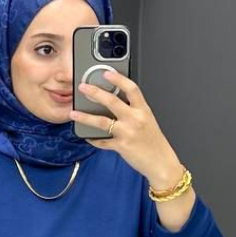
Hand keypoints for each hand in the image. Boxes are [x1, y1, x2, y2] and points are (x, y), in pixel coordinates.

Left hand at [71, 69, 183, 188]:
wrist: (161, 163)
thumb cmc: (154, 143)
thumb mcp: (148, 121)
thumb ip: (134, 110)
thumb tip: (115, 102)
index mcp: (143, 110)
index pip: (131, 88)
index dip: (118, 79)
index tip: (106, 73)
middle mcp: (135, 119)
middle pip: (112, 101)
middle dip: (95, 92)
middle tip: (83, 87)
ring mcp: (127, 133)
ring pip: (101, 121)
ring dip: (85, 117)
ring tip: (74, 113)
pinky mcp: (121, 146)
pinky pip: (102, 141)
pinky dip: (93, 138)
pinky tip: (86, 135)